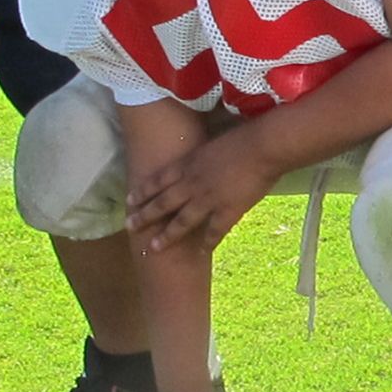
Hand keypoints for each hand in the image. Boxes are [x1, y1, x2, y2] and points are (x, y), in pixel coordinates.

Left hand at [127, 130, 277, 253]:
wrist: (262, 147)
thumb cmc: (242, 138)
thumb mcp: (211, 144)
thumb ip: (201, 157)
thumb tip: (199, 162)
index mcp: (188, 164)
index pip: (158, 180)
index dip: (143, 192)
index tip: (130, 201)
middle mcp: (192, 184)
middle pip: (163, 203)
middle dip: (145, 216)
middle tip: (130, 226)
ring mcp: (208, 200)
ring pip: (182, 221)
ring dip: (167, 236)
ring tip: (154, 248)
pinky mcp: (228, 211)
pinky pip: (214, 231)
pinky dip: (207, 243)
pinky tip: (201, 253)